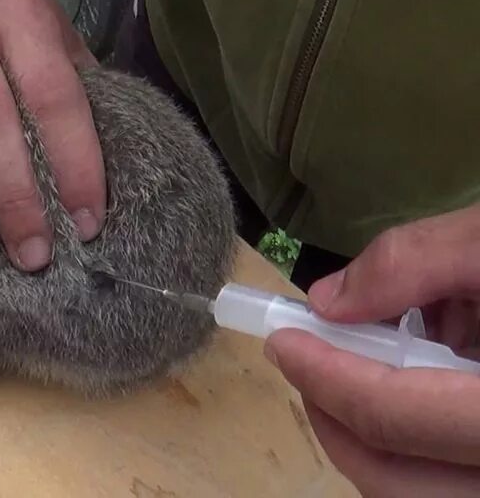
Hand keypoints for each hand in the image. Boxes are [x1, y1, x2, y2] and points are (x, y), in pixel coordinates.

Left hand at [265, 204, 479, 496]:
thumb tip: (329, 302)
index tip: (283, 339)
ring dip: (380, 429)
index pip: (397, 420)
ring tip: (387, 355)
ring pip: (424, 493)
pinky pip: (454, 479)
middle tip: (311, 359)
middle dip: (338, 416)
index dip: (324, 375)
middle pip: (399, 482)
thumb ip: (416, 262)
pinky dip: (426, 435)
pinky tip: (445, 368)